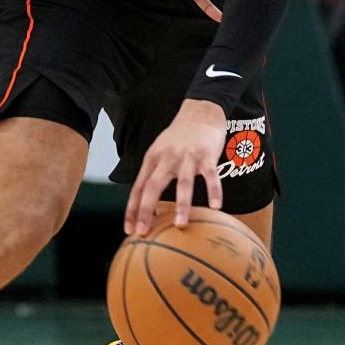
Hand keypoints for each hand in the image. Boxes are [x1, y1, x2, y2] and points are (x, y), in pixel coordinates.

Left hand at [124, 99, 226, 235]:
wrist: (200, 112)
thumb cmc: (179, 138)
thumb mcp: (159, 153)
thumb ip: (153, 175)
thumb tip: (146, 206)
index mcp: (152, 159)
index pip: (138, 188)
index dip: (132, 209)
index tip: (129, 230)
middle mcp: (167, 158)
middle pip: (153, 186)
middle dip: (146, 210)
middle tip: (143, 232)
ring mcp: (187, 157)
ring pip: (183, 183)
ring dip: (181, 204)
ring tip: (179, 225)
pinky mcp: (207, 156)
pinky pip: (211, 176)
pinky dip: (214, 191)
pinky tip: (215, 207)